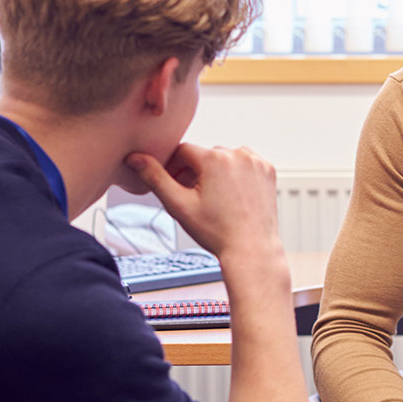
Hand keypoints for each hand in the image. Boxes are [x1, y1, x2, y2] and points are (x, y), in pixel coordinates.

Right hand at [127, 144, 280, 262]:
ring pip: (224, 158)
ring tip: (213, 198)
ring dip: (215, 171)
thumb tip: (135, 158)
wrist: (251, 250)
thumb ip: (155, 178)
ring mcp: (256, 162)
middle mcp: (238, 154)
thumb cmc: (217, 232)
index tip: (173, 185)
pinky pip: (244, 164)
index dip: (173, 168)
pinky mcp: (268, 170)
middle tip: (191, 197)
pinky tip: (231, 196)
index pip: (183, 151)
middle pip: (204, 155)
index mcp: (215, 158)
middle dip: (194, 171)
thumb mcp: (179, 205)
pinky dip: (236, 174)